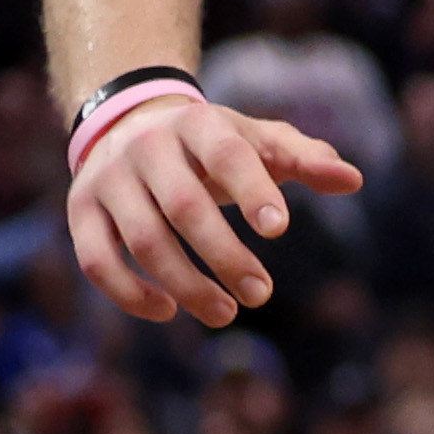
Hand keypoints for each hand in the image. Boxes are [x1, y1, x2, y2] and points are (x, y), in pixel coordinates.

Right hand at [68, 93, 363, 326]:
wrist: (128, 121)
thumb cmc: (213, 143)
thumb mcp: (259, 141)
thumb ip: (304, 159)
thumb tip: (352, 179)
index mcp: (196, 124)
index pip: (228, 154)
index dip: (253, 191)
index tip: (279, 230)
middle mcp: (145, 148)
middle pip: (184, 207)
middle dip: (226, 256)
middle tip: (262, 294)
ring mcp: (107, 180)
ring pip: (142, 240)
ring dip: (186, 284)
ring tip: (227, 312)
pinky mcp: (81, 211)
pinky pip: (96, 260)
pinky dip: (129, 293)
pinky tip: (169, 311)